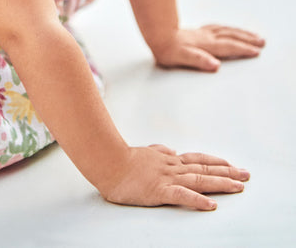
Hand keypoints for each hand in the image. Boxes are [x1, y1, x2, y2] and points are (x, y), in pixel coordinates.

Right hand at [103, 145, 249, 209]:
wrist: (108, 161)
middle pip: (205, 168)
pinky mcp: (160, 190)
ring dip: (221, 183)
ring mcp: (167, 177)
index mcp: (169, 159)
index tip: (230, 163)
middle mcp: (172, 166)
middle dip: (228, 172)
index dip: (215, 161)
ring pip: (199, 180)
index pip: (197, 159)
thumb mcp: (145, 151)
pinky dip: (198, 200)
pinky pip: (182, 196)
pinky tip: (211, 205)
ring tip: (239, 187)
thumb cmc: (123, 159)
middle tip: (247, 175)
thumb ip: (159, 151)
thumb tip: (170, 150)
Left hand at [152, 25, 265, 71]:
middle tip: (262, 41)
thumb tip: (215, 65)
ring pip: (226, 30)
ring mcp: (202, 32)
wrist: (155, 33)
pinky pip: (218, 27)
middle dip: (247, 39)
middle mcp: (206, 37)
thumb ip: (199, 60)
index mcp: (205, 45)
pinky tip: (227, 30)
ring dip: (240, 32)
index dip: (244, 49)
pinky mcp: (196, 31)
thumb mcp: (181, 58)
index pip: (229, 46)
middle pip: (231, 36)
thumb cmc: (166, 48)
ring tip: (251, 34)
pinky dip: (227, 28)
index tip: (257, 51)